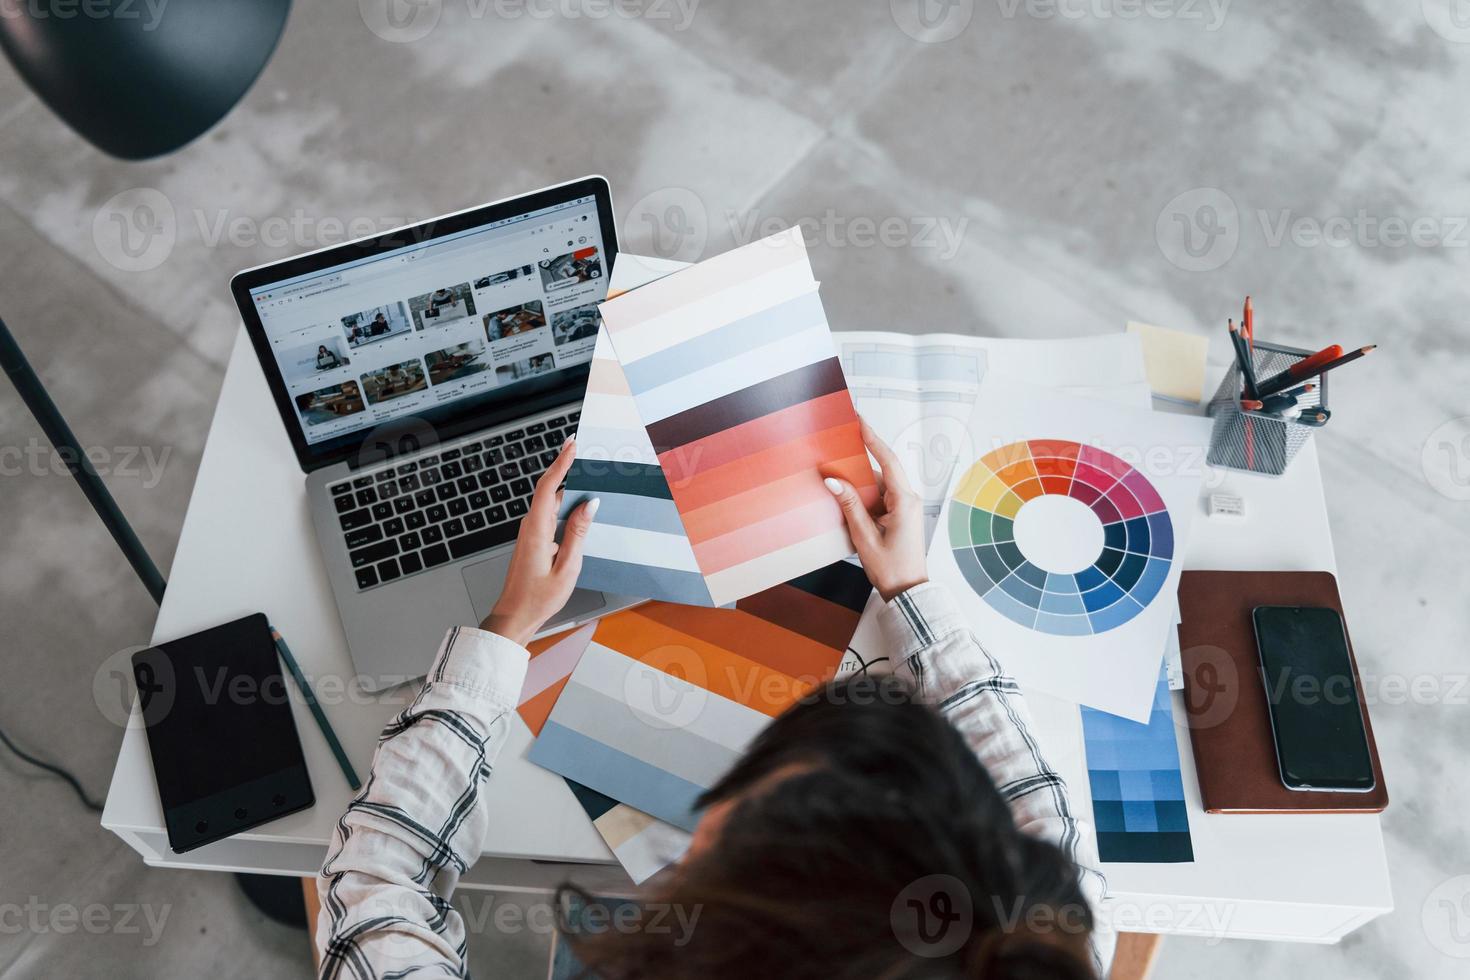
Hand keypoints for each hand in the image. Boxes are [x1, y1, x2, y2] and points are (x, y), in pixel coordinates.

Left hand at [481, 439, 598, 645]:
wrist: (515, 616)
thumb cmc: (538, 598)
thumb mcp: (567, 568)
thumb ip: (578, 534)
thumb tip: (589, 505)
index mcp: (536, 531)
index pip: (548, 487)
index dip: (560, 463)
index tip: (571, 445)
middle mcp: (531, 526)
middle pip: (549, 489)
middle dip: (566, 468)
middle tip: (584, 451)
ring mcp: (531, 532)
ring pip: (551, 502)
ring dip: (568, 487)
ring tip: (589, 475)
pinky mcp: (535, 539)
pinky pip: (551, 514)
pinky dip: (565, 505)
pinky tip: (580, 506)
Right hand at [822, 419, 927, 601]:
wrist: (908, 592)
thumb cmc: (891, 569)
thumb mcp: (864, 536)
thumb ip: (850, 505)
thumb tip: (834, 480)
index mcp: (904, 501)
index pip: (888, 461)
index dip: (872, 439)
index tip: (860, 421)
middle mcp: (907, 501)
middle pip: (880, 473)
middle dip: (857, 466)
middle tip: (835, 453)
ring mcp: (904, 509)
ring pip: (877, 487)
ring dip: (858, 487)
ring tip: (835, 482)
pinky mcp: (899, 517)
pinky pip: (879, 499)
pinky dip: (863, 499)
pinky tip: (846, 503)